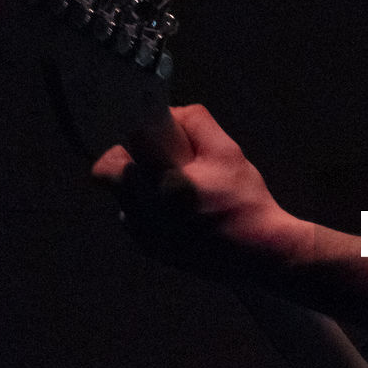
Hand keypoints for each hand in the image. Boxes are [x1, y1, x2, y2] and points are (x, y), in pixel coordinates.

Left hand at [93, 104, 298, 278]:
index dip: (122, 142)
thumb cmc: (245, 200)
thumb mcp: (227, 152)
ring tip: (172, 191)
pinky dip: (150, 214)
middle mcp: (144, 212)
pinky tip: (180, 215)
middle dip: (125, 164)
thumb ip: (196, 124)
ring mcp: (145, 237)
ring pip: (121, 200)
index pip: (112, 157)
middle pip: (106, 177)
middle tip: (155, 164)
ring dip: (138, 190)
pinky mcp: (153, 252)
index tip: (141, 137)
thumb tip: (171, 114)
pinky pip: (136, 223)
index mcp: (160, 182)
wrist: (261, 252)